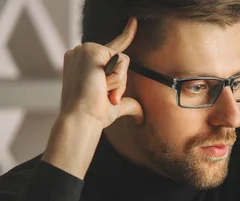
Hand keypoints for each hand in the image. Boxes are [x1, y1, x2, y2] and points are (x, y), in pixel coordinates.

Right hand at [42, 17, 143, 178]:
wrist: (82, 119)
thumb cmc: (94, 115)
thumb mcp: (114, 107)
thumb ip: (127, 103)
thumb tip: (141, 115)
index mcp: (83, 63)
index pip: (109, 48)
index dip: (125, 35)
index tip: (134, 23)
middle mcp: (80, 53)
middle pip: (119, 59)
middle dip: (120, 82)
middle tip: (107, 97)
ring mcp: (84, 50)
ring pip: (122, 60)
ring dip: (119, 82)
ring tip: (103, 92)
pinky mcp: (91, 51)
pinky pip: (121, 61)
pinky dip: (117, 78)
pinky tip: (101, 85)